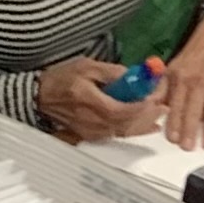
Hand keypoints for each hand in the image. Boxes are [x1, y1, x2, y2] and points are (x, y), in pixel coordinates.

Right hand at [36, 58, 165, 141]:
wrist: (39, 96)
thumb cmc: (61, 79)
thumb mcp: (86, 66)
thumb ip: (111, 72)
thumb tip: (132, 74)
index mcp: (89, 102)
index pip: (120, 110)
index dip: (140, 107)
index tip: (155, 99)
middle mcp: (91, 121)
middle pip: (126, 124)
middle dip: (147, 115)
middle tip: (164, 105)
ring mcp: (90, 131)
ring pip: (123, 132)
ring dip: (143, 124)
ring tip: (160, 114)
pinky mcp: (90, 135)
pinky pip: (116, 135)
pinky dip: (134, 130)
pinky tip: (147, 126)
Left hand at [164, 12, 203, 150]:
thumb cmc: (194, 54)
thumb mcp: (172, 67)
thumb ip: (161, 88)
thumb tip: (147, 105)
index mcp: (182, 77)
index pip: (176, 103)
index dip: (174, 121)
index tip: (173, 137)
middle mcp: (199, 81)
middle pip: (195, 109)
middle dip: (191, 129)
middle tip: (189, 146)